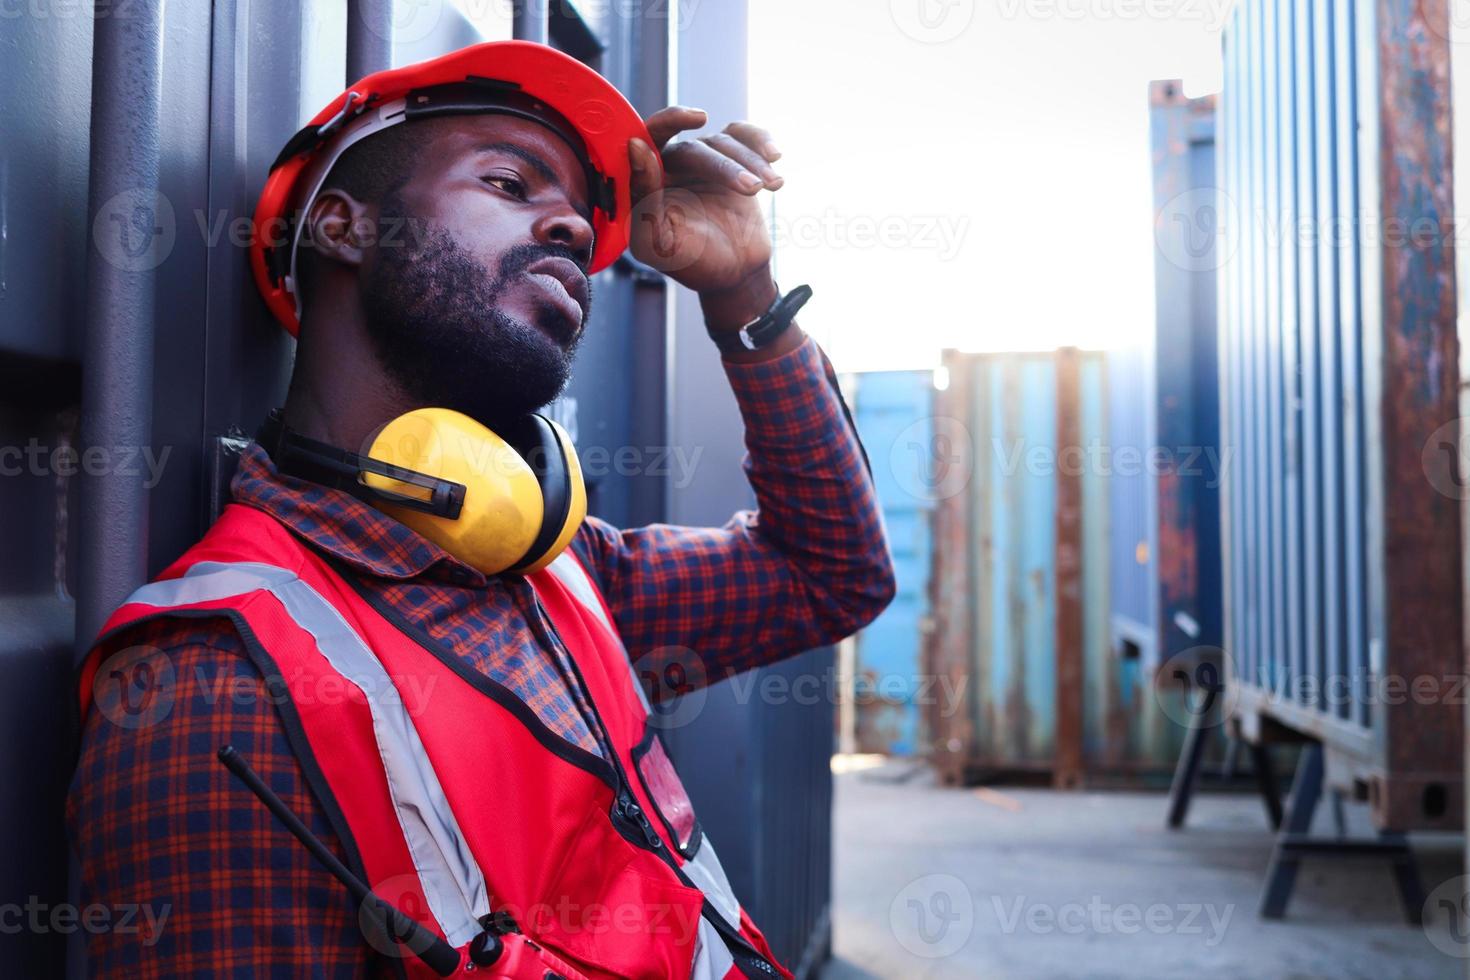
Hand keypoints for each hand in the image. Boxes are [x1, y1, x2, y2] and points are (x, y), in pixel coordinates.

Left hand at [627, 107, 783, 308]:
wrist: (736, 274)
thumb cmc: (692, 262)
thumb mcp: (659, 242)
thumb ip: (643, 197)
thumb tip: (636, 146)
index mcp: (648, 182)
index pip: (648, 138)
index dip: (669, 120)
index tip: (697, 118)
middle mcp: (673, 166)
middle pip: (695, 147)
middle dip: (726, 166)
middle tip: (751, 189)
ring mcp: (705, 160)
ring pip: (725, 143)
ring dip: (752, 162)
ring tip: (771, 186)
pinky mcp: (734, 160)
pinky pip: (745, 136)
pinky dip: (761, 141)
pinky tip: (775, 157)